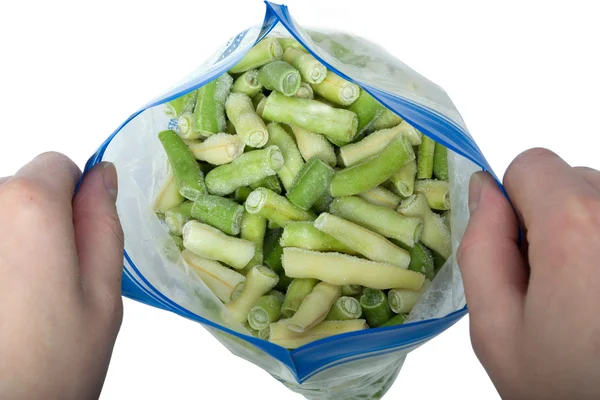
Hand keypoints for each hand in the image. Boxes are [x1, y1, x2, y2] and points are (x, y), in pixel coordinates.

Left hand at [0, 153, 123, 399]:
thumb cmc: (48, 369)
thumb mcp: (102, 295)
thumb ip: (103, 224)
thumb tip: (102, 177)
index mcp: (28, 208)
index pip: (57, 165)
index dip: (77, 202)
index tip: (77, 247)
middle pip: (20, 191)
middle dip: (40, 225)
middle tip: (48, 288)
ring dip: (9, 247)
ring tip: (14, 305)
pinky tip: (0, 305)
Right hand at [458, 148, 599, 398]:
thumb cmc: (565, 388)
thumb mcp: (495, 327)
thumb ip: (480, 247)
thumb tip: (482, 191)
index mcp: (575, 228)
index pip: (531, 164)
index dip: (512, 202)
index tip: (518, 249)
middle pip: (573, 179)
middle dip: (551, 216)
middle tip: (553, 282)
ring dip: (587, 231)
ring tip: (587, 294)